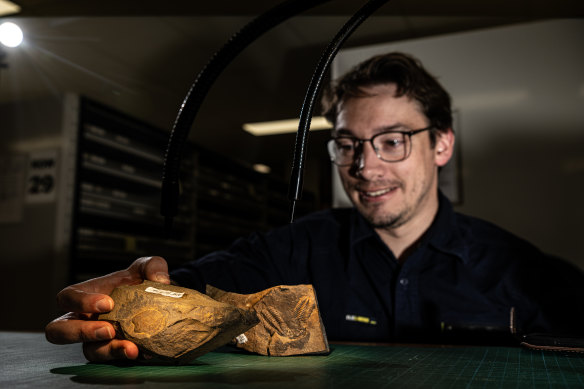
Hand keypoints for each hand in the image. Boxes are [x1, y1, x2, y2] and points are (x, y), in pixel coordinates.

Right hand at [45, 256, 169, 361]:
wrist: (157, 300)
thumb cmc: (140, 281)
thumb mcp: (148, 267)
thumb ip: (154, 266)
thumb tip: (160, 280)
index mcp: (85, 295)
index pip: (67, 298)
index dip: (81, 302)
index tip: (108, 303)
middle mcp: (84, 319)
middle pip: (60, 331)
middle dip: (81, 333)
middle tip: (108, 330)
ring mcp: (96, 338)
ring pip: (88, 351)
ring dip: (108, 350)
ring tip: (130, 348)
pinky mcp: (112, 351)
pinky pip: (112, 359)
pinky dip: (126, 356)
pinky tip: (143, 352)